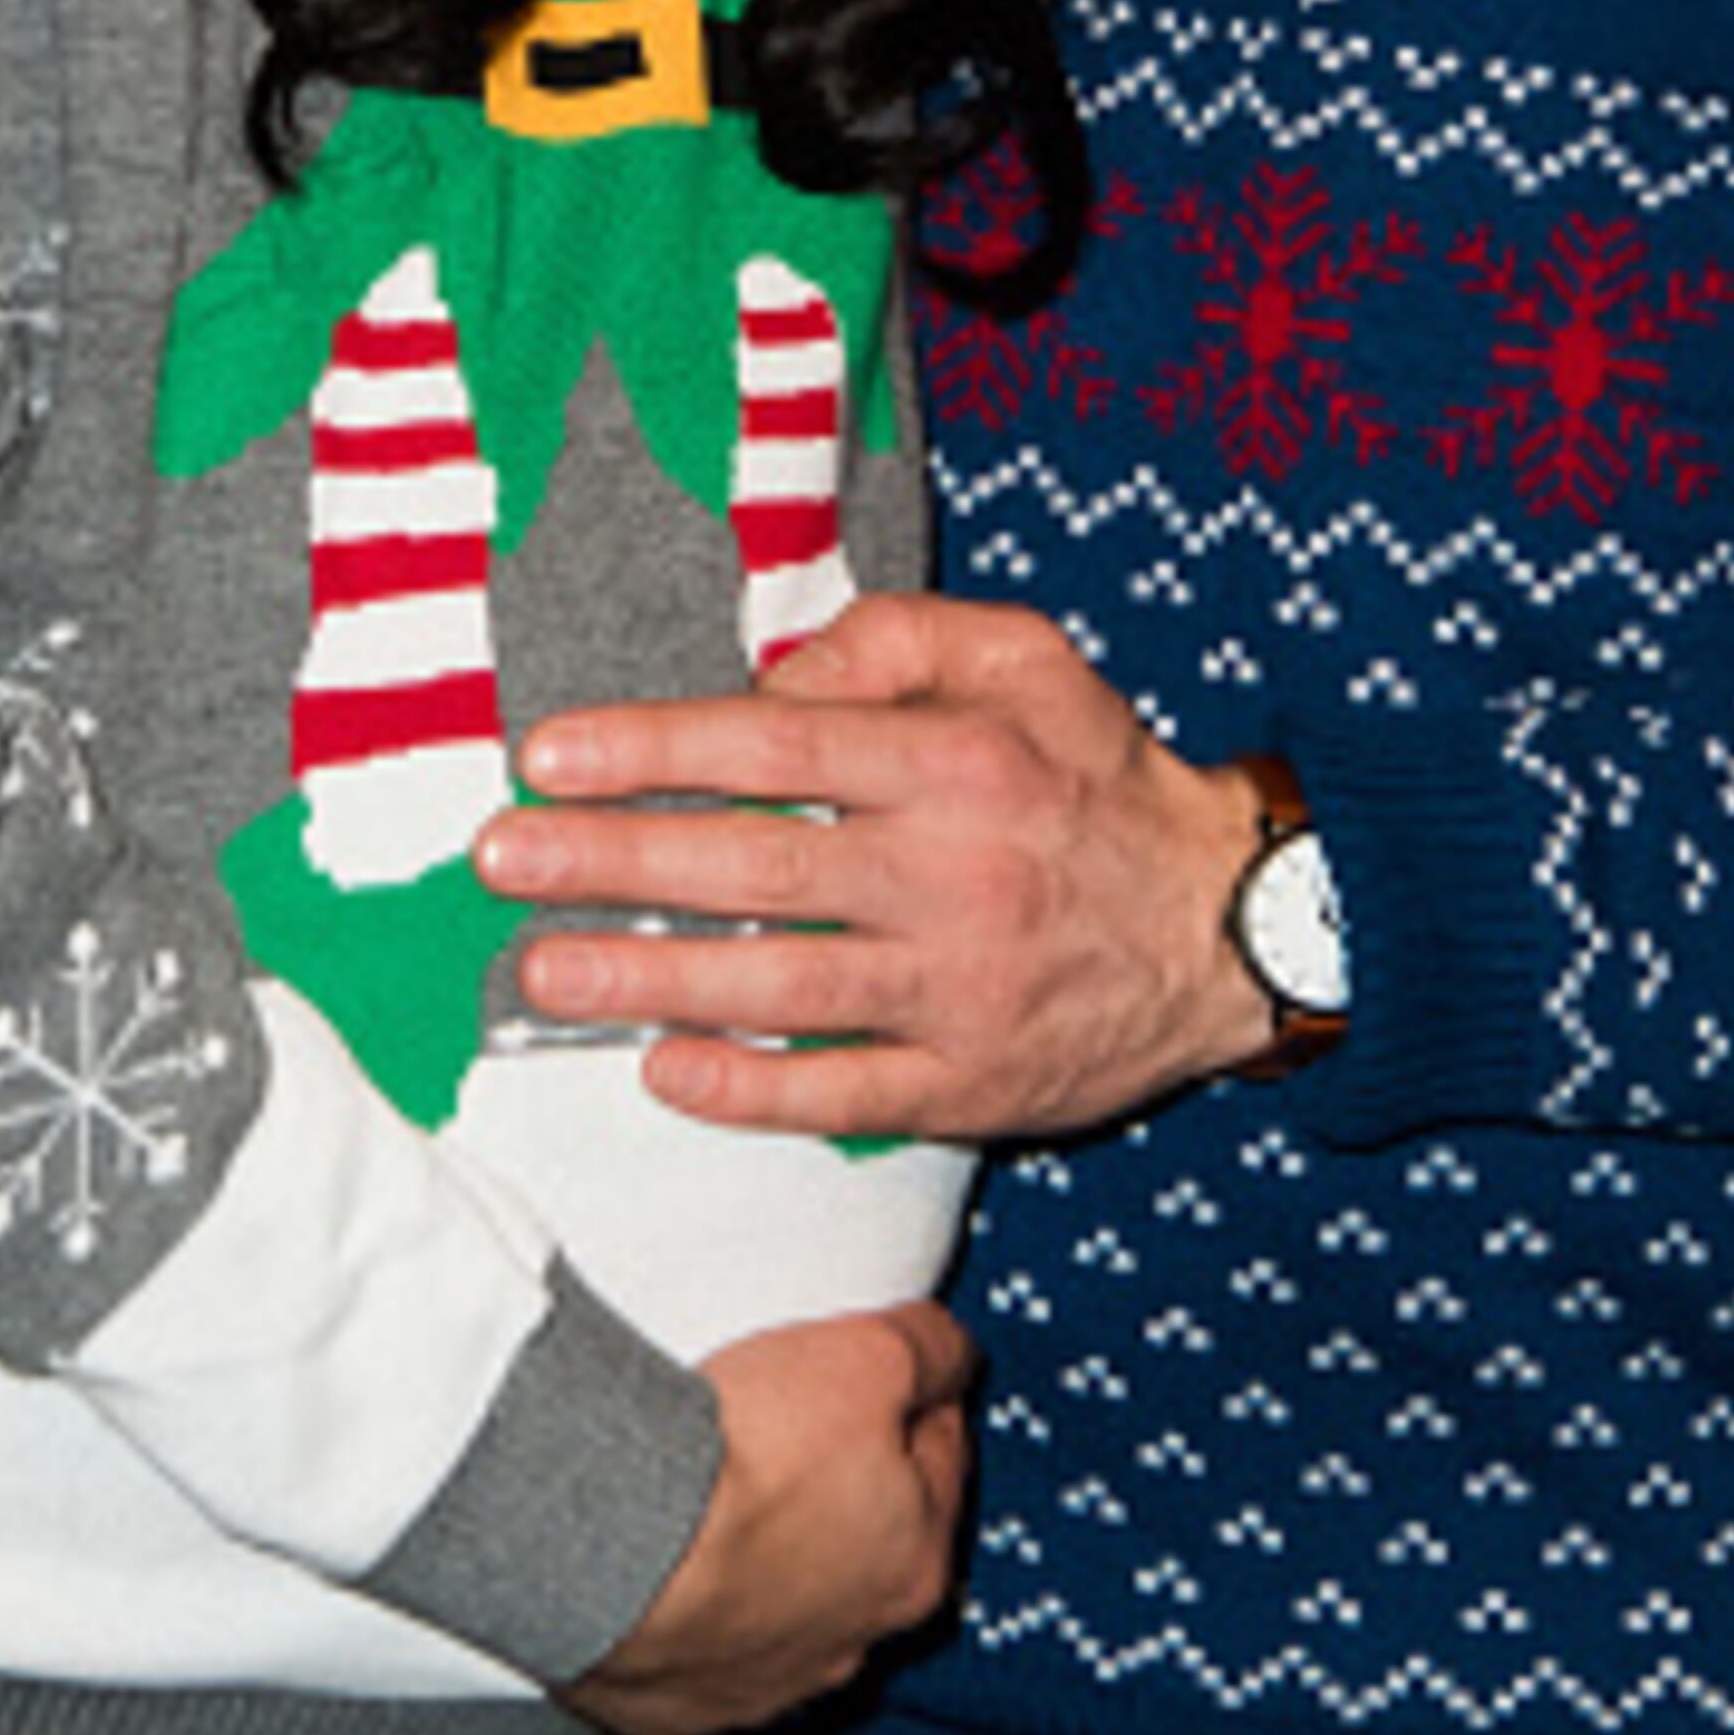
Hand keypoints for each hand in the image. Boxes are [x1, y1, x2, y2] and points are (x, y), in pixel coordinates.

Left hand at [480, 592, 1275, 1145]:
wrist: (1232, 927)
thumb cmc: (1101, 780)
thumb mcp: (1028, 660)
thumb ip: (898, 640)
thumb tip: (771, 676)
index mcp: (956, 761)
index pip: (773, 748)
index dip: (651, 749)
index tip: (548, 755)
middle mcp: (953, 873)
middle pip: (754, 866)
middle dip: (612, 861)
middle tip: (502, 860)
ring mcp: (960, 988)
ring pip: (781, 986)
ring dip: (650, 978)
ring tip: (543, 970)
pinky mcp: (971, 1082)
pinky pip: (844, 1094)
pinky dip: (753, 1089)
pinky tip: (667, 1072)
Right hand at [566, 1300, 973, 1734]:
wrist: (616, 1549)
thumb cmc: (737, 1472)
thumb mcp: (870, 1358)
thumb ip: (930, 1350)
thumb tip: (950, 1352)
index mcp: (916, 1559)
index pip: (939, 1457)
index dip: (911, 1399)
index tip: (880, 1375)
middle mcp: (852, 1636)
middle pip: (864, 1536)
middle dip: (839, 1483)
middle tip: (787, 1428)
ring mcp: (766, 1677)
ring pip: (783, 1598)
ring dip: (765, 1552)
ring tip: (717, 1493)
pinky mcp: (682, 1703)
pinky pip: (700, 1645)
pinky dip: (694, 1607)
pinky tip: (669, 1561)